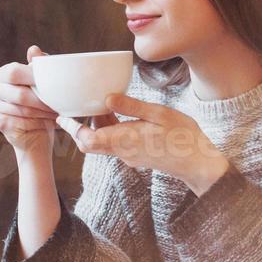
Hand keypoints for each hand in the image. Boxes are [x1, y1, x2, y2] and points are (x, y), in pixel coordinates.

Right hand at [0, 45, 63, 154]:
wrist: (37, 132)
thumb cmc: (41, 103)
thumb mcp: (42, 81)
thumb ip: (38, 65)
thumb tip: (33, 49)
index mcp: (1, 75)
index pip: (13, 72)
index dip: (34, 77)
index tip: (53, 85)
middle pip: (20, 94)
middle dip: (43, 101)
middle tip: (60, 105)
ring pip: (23, 110)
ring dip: (44, 113)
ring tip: (59, 113)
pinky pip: (22, 123)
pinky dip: (40, 123)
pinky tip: (51, 123)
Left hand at [59, 93, 229, 194]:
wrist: (199, 164)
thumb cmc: (183, 138)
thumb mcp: (160, 114)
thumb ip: (132, 106)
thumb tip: (107, 98)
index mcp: (126, 140)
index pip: (88, 140)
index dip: (72, 129)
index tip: (62, 116)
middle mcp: (123, 151)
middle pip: (90, 143)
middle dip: (80, 128)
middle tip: (75, 109)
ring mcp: (129, 155)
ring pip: (103, 142)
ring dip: (97, 127)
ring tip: (99, 106)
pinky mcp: (137, 156)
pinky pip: (116, 143)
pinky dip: (110, 130)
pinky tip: (118, 115)